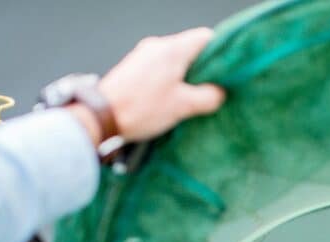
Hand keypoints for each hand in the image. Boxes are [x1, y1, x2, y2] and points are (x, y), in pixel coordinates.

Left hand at [96, 27, 224, 140]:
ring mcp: (143, 55)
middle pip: (191, 48)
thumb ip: (209, 97)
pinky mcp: (134, 67)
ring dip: (187, 76)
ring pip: (176, 59)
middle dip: (205, 68)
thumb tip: (220, 93)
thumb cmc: (142, 108)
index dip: (221, 52)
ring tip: (192, 98)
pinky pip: (161, 67)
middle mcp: (157, 46)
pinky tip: (173, 98)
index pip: (205, 37)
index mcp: (172, 50)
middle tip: (213, 89)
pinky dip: (172, 79)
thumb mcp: (183, 106)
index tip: (228, 71)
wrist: (101, 116)